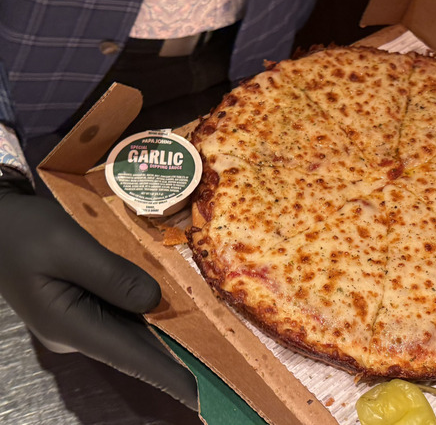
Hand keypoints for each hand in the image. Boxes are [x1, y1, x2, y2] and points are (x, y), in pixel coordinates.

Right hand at [0, 175, 197, 409]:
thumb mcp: (67, 246)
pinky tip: (179, 317)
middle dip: (178, 361)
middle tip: (221, 373)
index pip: (131, 358)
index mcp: (70, 324)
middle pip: (137, 350)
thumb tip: (153, 301)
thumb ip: (111, 275)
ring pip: (133, 333)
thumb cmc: (23, 231)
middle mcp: (77, 332)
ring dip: (169, 339)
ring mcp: (78, 322)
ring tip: (211, 349)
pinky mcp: (82, 307)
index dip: (170, 376)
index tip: (203, 395)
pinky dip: (151, 319)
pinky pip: (123, 316)